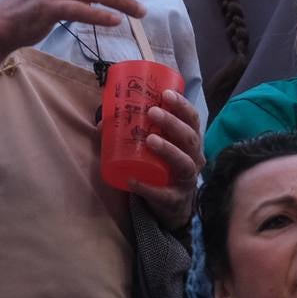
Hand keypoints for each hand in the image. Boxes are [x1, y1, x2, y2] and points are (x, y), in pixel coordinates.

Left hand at [129, 90, 204, 229]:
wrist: (169, 203)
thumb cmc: (161, 165)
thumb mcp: (152, 146)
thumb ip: (132, 131)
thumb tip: (103, 122)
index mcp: (189, 141)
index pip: (192, 120)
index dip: (182, 106)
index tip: (166, 94)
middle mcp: (194, 158)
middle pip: (190, 138)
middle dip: (172, 123)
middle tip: (153, 112)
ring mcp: (187, 180)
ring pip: (184, 163)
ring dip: (168, 150)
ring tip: (150, 139)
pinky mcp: (175, 199)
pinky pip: (165, 194)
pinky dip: (149, 188)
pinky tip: (133, 180)